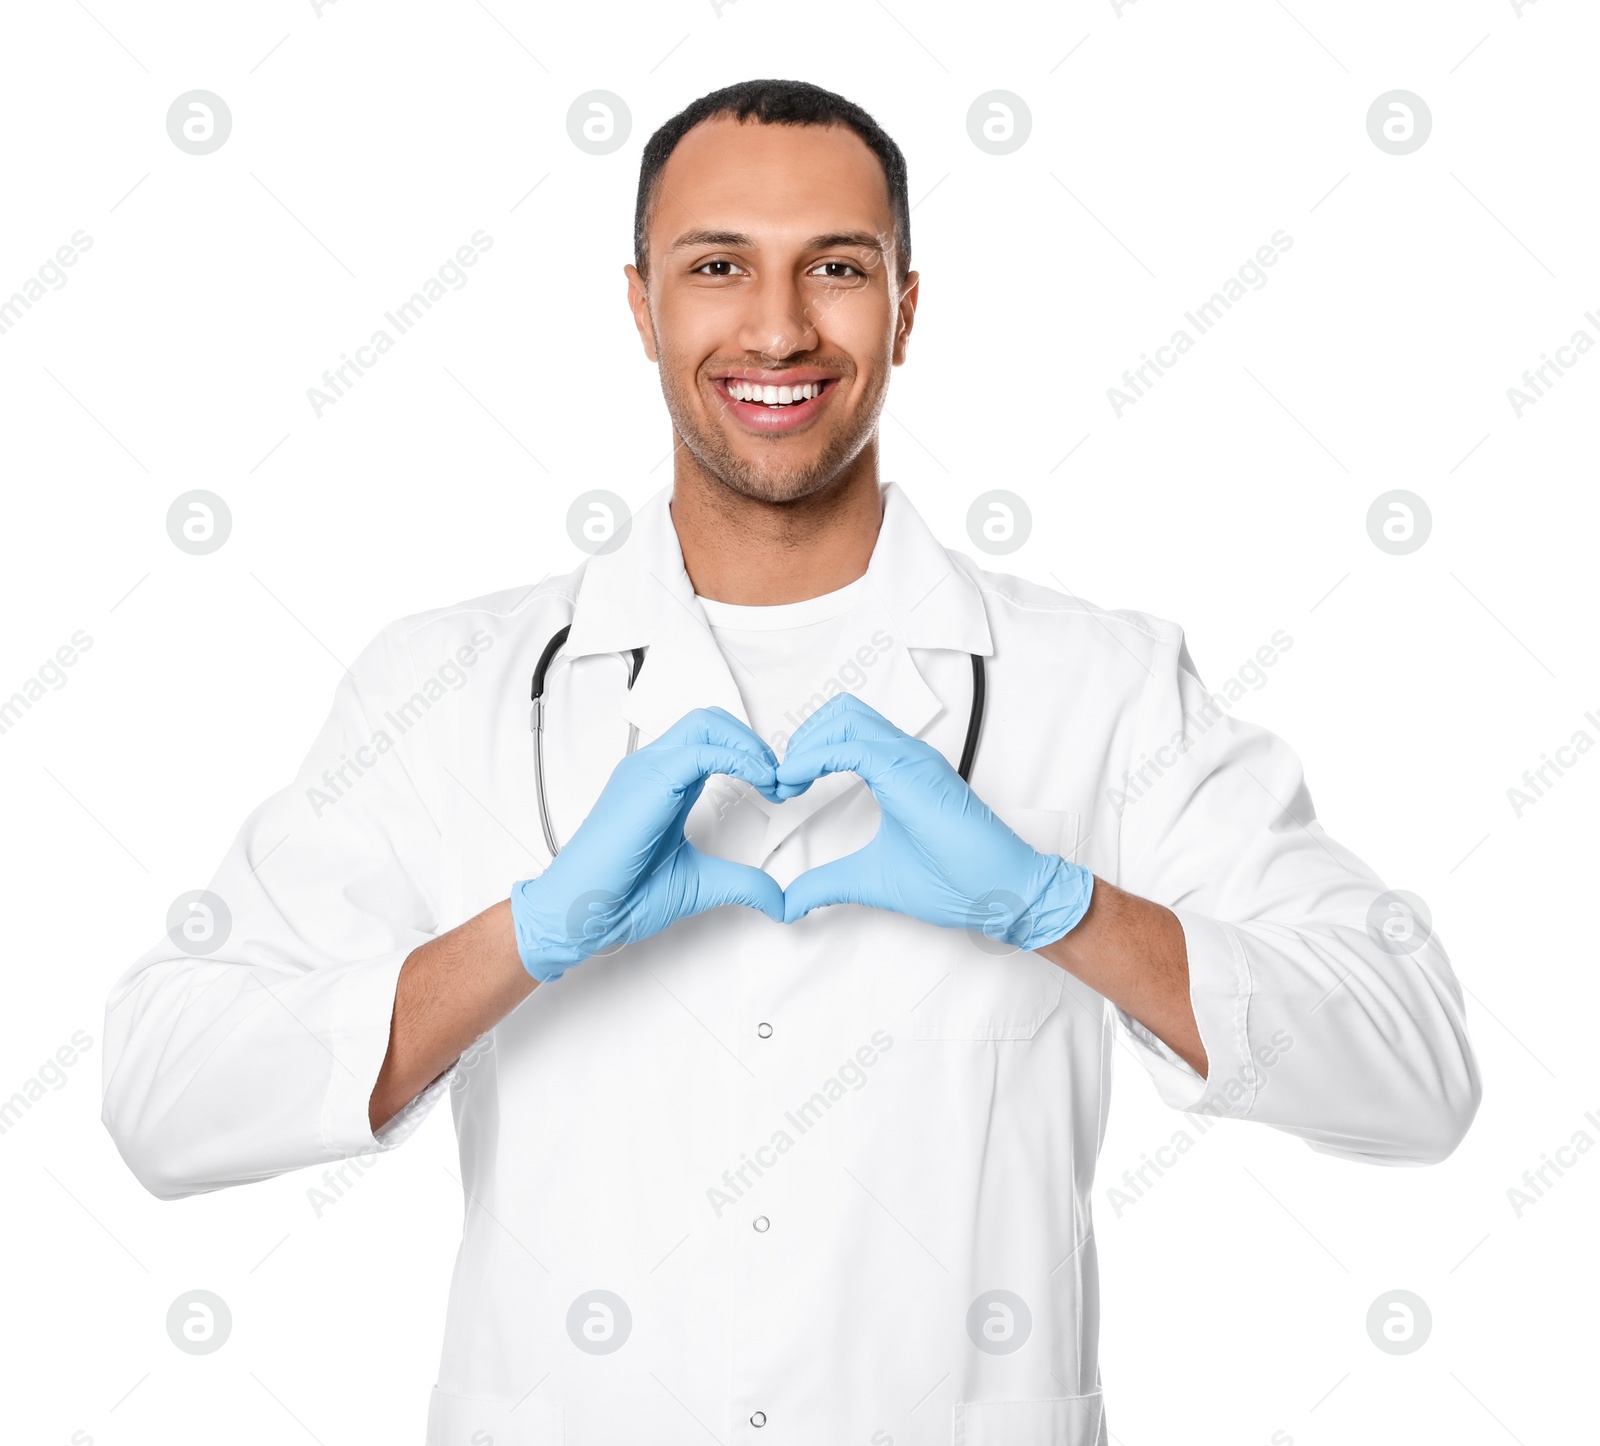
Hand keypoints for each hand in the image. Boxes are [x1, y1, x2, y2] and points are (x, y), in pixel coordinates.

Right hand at [510, 707, 783, 981]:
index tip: (780, 788)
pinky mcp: (647, 783)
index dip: (751, 755)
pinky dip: (738, 758)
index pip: (711, 740)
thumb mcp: (699, 884)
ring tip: (772, 779)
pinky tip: (758, 781)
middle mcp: (653, 769)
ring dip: (748, 745)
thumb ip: (742, 883)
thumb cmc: (619, 894)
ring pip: (706, 724)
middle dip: (753, 742)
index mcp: (664, 785)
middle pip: (711, 721)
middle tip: (780, 778)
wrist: (581, 911)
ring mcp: (647, 771)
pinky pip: (700, 751)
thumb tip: (778, 899)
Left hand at [774, 693, 1093, 947]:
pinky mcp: (913, 773)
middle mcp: (905, 754)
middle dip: (801, 739)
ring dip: (806, 744)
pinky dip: (815, 757)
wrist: (1000, 893)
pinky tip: (795, 781)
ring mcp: (911, 759)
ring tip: (787, 782)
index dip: (806, 751)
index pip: (844, 731)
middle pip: (840, 712)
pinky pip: (853, 746)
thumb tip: (786, 902)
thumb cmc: (954, 882)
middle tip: (781, 782)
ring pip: (845, 717)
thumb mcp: (870, 880)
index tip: (783, 788)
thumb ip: (826, 884)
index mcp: (899, 770)